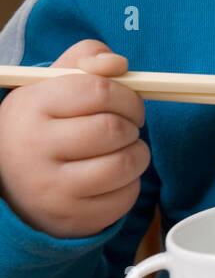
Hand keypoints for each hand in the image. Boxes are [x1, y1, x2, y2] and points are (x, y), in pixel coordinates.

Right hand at [0, 40, 149, 237]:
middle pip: (113, 129)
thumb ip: (87, 58)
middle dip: (133, 124)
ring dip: (138, 153)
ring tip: (124, 149)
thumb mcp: (54, 82)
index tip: (129, 102)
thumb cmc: (44, 122)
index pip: (98, 91)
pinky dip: (131, 182)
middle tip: (127, 126)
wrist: (10, 178)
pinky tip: (114, 176)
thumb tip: (119, 64)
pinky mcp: (71, 218)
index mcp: (31, 107)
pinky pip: (125, 197)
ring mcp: (52, 189)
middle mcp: (35, 149)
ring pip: (124, 164)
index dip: (127, 95)